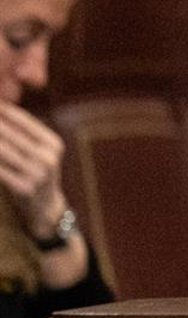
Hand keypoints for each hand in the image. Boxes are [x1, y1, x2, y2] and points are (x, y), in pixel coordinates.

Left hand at [0, 101, 69, 239]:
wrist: (45, 208)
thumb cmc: (36, 174)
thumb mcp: (40, 152)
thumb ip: (23, 134)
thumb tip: (1, 109)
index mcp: (52, 143)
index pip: (23, 120)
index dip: (3, 111)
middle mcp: (47, 157)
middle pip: (9, 134)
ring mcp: (37, 173)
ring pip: (1, 150)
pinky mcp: (24, 188)